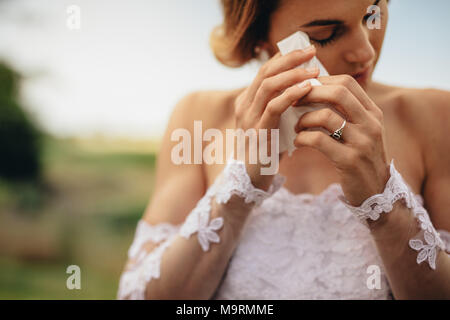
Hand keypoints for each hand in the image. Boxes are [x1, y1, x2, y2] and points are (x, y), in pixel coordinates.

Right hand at [234, 45, 318, 189]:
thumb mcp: (275, 123)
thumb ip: (284, 106)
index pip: (265, 71)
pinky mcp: (258, 132)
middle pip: (266, 72)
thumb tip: (308, 87)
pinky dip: (291, 95)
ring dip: (293, 75)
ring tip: (314, 71)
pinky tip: (308, 89)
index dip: (285, 58)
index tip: (306, 51)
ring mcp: (249, 118)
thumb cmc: (268, 150)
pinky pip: (274, 107)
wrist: (252, 179)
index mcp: (248, 101)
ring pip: (269, 86)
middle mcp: (245, 106)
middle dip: (290, 59)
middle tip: (312, 52)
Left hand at [293, 74, 390, 205]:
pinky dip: (303, 138)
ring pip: (326, 116)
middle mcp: (370, 123)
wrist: (376, 191)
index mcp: (372, 112)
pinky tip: (298, 142)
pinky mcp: (349, 161)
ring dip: (304, 119)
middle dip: (310, 94)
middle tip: (294, 102)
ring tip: (296, 126)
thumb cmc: (361, 157)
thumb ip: (347, 112)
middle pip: (338, 92)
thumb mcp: (362, 131)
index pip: (347, 82)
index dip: (321, 81)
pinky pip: (319, 140)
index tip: (303, 88)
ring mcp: (362, 142)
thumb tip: (316, 89)